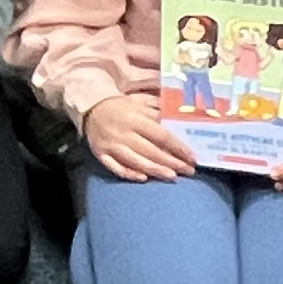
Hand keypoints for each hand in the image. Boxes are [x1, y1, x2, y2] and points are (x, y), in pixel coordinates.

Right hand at [82, 92, 199, 182]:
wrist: (90, 109)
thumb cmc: (120, 107)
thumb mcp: (139, 104)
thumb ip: (157, 114)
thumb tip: (180, 124)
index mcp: (135, 119)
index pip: (162, 136)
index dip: (178, 148)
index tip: (192, 157)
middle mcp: (124, 133)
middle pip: (151, 151)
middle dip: (172, 162)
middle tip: (189, 171)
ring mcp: (112, 145)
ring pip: (136, 161)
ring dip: (156, 170)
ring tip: (172, 176)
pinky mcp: (101, 154)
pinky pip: (116, 167)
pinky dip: (129, 173)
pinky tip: (143, 178)